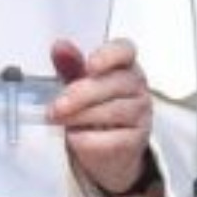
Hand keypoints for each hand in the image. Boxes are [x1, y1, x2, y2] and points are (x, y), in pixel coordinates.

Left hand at [48, 37, 157, 196]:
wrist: (101, 150)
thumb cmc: (90, 108)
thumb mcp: (77, 83)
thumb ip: (69, 64)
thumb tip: (59, 47)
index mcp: (123, 64)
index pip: (124, 50)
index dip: (108, 56)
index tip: (89, 65)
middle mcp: (137, 87)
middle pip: (115, 83)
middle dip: (80, 95)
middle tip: (55, 106)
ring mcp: (141, 114)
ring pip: (113, 112)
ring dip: (80, 117)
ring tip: (59, 120)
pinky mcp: (136, 141)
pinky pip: (111, 139)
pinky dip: (87, 139)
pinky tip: (76, 137)